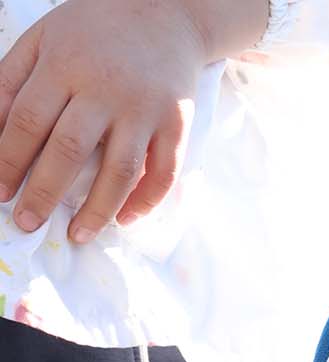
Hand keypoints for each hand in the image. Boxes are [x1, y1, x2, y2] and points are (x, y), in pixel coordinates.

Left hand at [0, 0, 246, 239]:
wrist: (165, 10)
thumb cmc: (94, 30)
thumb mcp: (44, 39)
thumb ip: (13, 79)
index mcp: (65, 63)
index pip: (29, 120)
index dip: (10, 160)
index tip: (0, 192)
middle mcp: (105, 87)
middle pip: (69, 150)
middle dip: (44, 192)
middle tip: (27, 222)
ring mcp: (143, 107)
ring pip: (118, 170)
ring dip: (96, 210)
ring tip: (77, 235)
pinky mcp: (175, 122)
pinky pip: (162, 173)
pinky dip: (145, 202)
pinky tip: (124, 220)